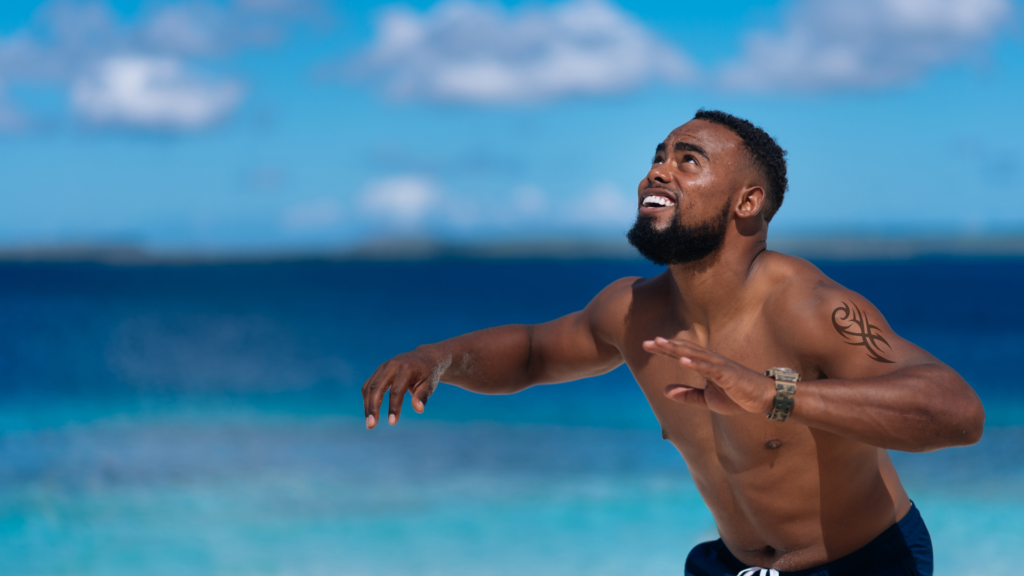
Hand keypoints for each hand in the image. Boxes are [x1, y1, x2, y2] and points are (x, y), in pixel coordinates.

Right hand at [361, 347, 443, 428]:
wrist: (424, 357)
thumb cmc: (428, 374)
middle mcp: (392, 366)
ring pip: (369, 387)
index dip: (394, 407)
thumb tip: (419, 410)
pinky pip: (368, 385)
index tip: (392, 423)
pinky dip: (367, 399)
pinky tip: (369, 412)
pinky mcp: (379, 370)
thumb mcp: (429, 384)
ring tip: (369, 423)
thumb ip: (422, 396)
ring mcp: (383, 367)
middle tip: (371, 425)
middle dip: (373, 407)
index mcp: (406, 369)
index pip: (396, 390)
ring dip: (367, 406)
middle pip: (377, 387)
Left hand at [642, 337, 773, 415]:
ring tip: (661, 344)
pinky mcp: (728, 375)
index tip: (646, 345)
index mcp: (705, 366)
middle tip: (647, 342)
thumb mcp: (708, 399)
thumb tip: (665, 391)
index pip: (681, 354)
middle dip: (666, 346)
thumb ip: (687, 395)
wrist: (763, 399)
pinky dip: (695, 364)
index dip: (664, 349)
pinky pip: (709, 368)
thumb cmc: (737, 396)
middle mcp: (711, 361)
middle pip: (685, 350)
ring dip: (678, 349)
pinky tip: (682, 361)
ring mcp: (720, 366)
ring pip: (695, 355)